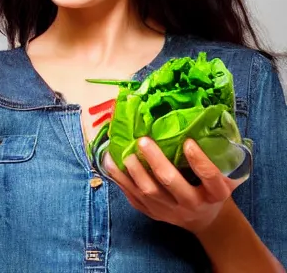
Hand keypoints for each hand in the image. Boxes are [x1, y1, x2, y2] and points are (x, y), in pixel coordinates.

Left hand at [102, 137, 246, 235]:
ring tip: (123, 150)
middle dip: (156, 161)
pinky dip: (119, 178)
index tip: (188, 142)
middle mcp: (192, 204)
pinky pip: (132, 196)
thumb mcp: (224, 174)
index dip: (199, 161)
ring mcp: (169, 211)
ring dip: (133, 169)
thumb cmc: (210, 187)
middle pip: (171, 183)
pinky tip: (110, 160)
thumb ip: (217, 153)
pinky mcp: (151, 212)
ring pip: (147, 192)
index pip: (210, 178)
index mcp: (215, 194)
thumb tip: (204, 115)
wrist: (203, 219)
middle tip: (143, 140)